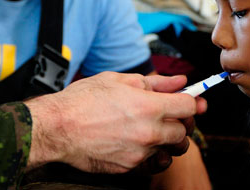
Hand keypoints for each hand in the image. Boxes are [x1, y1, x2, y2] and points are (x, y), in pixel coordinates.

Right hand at [25, 72, 205, 173]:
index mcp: (149, 106)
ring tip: (153, 129)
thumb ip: (154, 82)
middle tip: (169, 113)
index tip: (190, 99)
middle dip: (181, 121)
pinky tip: (141, 143)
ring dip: (168, 139)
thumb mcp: (118, 80)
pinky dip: (152, 154)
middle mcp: (149, 131)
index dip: (191, 100)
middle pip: (184, 130)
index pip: (188, 105)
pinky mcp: (129, 168)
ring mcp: (140, 152)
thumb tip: (178, 81)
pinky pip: (152, 163)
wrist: (57, 128)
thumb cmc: (82, 101)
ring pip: (170, 149)